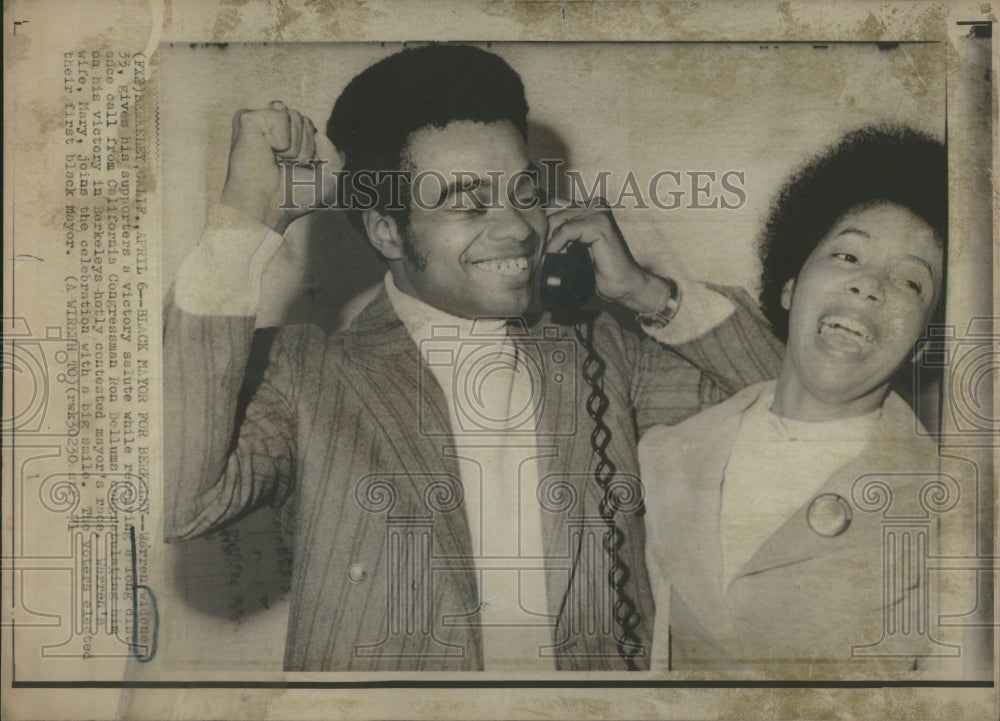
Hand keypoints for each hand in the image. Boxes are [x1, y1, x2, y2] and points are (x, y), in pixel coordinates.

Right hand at [219, 101, 343, 233]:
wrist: (268, 207)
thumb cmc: (293, 197)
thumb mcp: (327, 179)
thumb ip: (335, 157)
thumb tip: (320, 135)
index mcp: (283, 136)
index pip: (312, 127)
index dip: (313, 151)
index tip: (297, 170)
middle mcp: (269, 126)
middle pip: (306, 121)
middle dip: (305, 148)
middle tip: (285, 167)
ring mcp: (257, 120)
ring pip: (295, 116)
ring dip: (294, 147)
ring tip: (276, 161)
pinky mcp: (246, 118)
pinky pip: (281, 114)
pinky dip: (282, 139)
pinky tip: (267, 151)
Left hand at [545, 200, 670, 312]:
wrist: (621, 286)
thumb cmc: (597, 271)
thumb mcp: (571, 250)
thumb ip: (557, 237)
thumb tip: (529, 233)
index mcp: (587, 207)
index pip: (552, 210)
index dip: (541, 232)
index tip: (534, 250)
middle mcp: (594, 204)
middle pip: (552, 216)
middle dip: (544, 240)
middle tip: (542, 261)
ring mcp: (598, 211)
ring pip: (557, 224)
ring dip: (551, 246)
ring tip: (551, 264)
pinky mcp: (599, 222)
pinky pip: (566, 232)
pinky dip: (557, 247)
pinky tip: (558, 261)